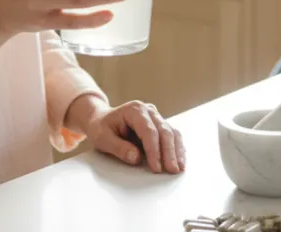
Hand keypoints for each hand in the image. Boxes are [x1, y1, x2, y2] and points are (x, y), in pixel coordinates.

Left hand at [71, 95, 185, 173]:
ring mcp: (156, 117)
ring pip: (172, 133)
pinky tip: (180, 161)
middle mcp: (148, 111)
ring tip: (179, 168)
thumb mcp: (102, 138)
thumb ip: (118, 148)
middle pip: (164, 131)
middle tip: (171, 170)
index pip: (149, 131)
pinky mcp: (160, 126)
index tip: (156, 167)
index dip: (154, 150)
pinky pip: (173, 136)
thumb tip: (136, 158)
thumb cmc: (101, 127)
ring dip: (176, 151)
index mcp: (134, 110)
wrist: (101, 120)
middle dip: (169, 152)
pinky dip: (177, 149)